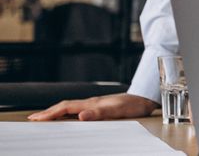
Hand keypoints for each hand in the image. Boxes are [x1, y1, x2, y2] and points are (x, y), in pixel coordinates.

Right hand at [28, 93, 157, 120]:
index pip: (66, 107)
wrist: (145, 98)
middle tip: (33, 119)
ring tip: (45, 118)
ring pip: (70, 107)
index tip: (36, 119)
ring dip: (56, 112)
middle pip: (65, 105)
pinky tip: (67, 117)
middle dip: (48, 112)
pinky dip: (67, 113)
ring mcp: (95, 104)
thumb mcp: (118, 111)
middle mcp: (91, 102)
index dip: (50, 113)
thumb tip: (80, 116)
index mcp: (92, 103)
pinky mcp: (100, 107)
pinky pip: (78, 109)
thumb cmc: (133, 106)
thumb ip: (100, 113)